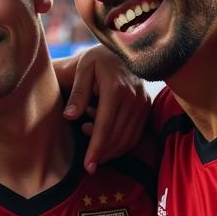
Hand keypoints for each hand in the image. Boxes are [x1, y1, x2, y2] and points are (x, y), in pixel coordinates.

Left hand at [62, 45, 149, 171]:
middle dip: (103, 155)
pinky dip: (123, 145)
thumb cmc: (98, 60)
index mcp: (115, 89)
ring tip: (95, 154)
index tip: (87, 166)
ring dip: (112, 152)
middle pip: (118, 136)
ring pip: (129, 138)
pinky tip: (108, 147)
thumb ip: (77, 93)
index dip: (96, 149)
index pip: (105, 127)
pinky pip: (137, 134)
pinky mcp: (147, 106)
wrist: (125, 49)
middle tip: (89, 166)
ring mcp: (142, 103)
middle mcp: (133, 98)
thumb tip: (69, 116)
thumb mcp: (84, 70)